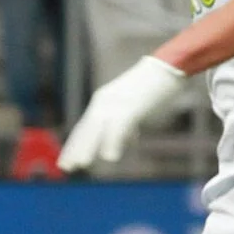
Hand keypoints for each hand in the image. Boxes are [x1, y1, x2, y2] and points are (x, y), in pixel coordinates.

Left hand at [58, 56, 188, 171]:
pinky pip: (119, 127)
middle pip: (86, 129)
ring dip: (87, 147)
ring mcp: (116, 103)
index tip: (66, 162)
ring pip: (96, 128)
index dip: (75, 145)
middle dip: (75, 149)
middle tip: (65, 168)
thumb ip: (130, 122)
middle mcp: (104, 101)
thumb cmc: (155, 86)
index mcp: (103, 101)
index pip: (84, 127)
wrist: (168, 66)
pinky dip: (113, 142)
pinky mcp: (131, 105)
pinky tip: (110, 158)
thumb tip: (130, 139)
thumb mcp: (137, 105)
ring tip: (81, 165)